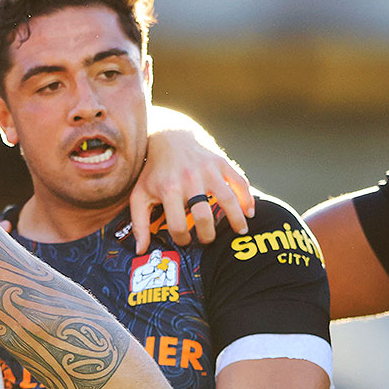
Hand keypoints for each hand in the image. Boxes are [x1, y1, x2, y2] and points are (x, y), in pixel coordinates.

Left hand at [131, 110, 253, 252]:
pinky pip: (240, 182)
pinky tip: (249, 212)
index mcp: (169, 190)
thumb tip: (141, 250)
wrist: (168, 137)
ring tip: (240, 232)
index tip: (185, 239)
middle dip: (207, 235)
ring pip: (228, 200)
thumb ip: (139, 224)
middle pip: (204, 217)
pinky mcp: (221, 162)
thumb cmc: (153, 171)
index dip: (182, 239)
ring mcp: (208, 170)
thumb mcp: (140, 195)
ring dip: (236, 220)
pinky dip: (247, 199)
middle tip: (208, 239)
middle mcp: (190, 180)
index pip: (179, 226)